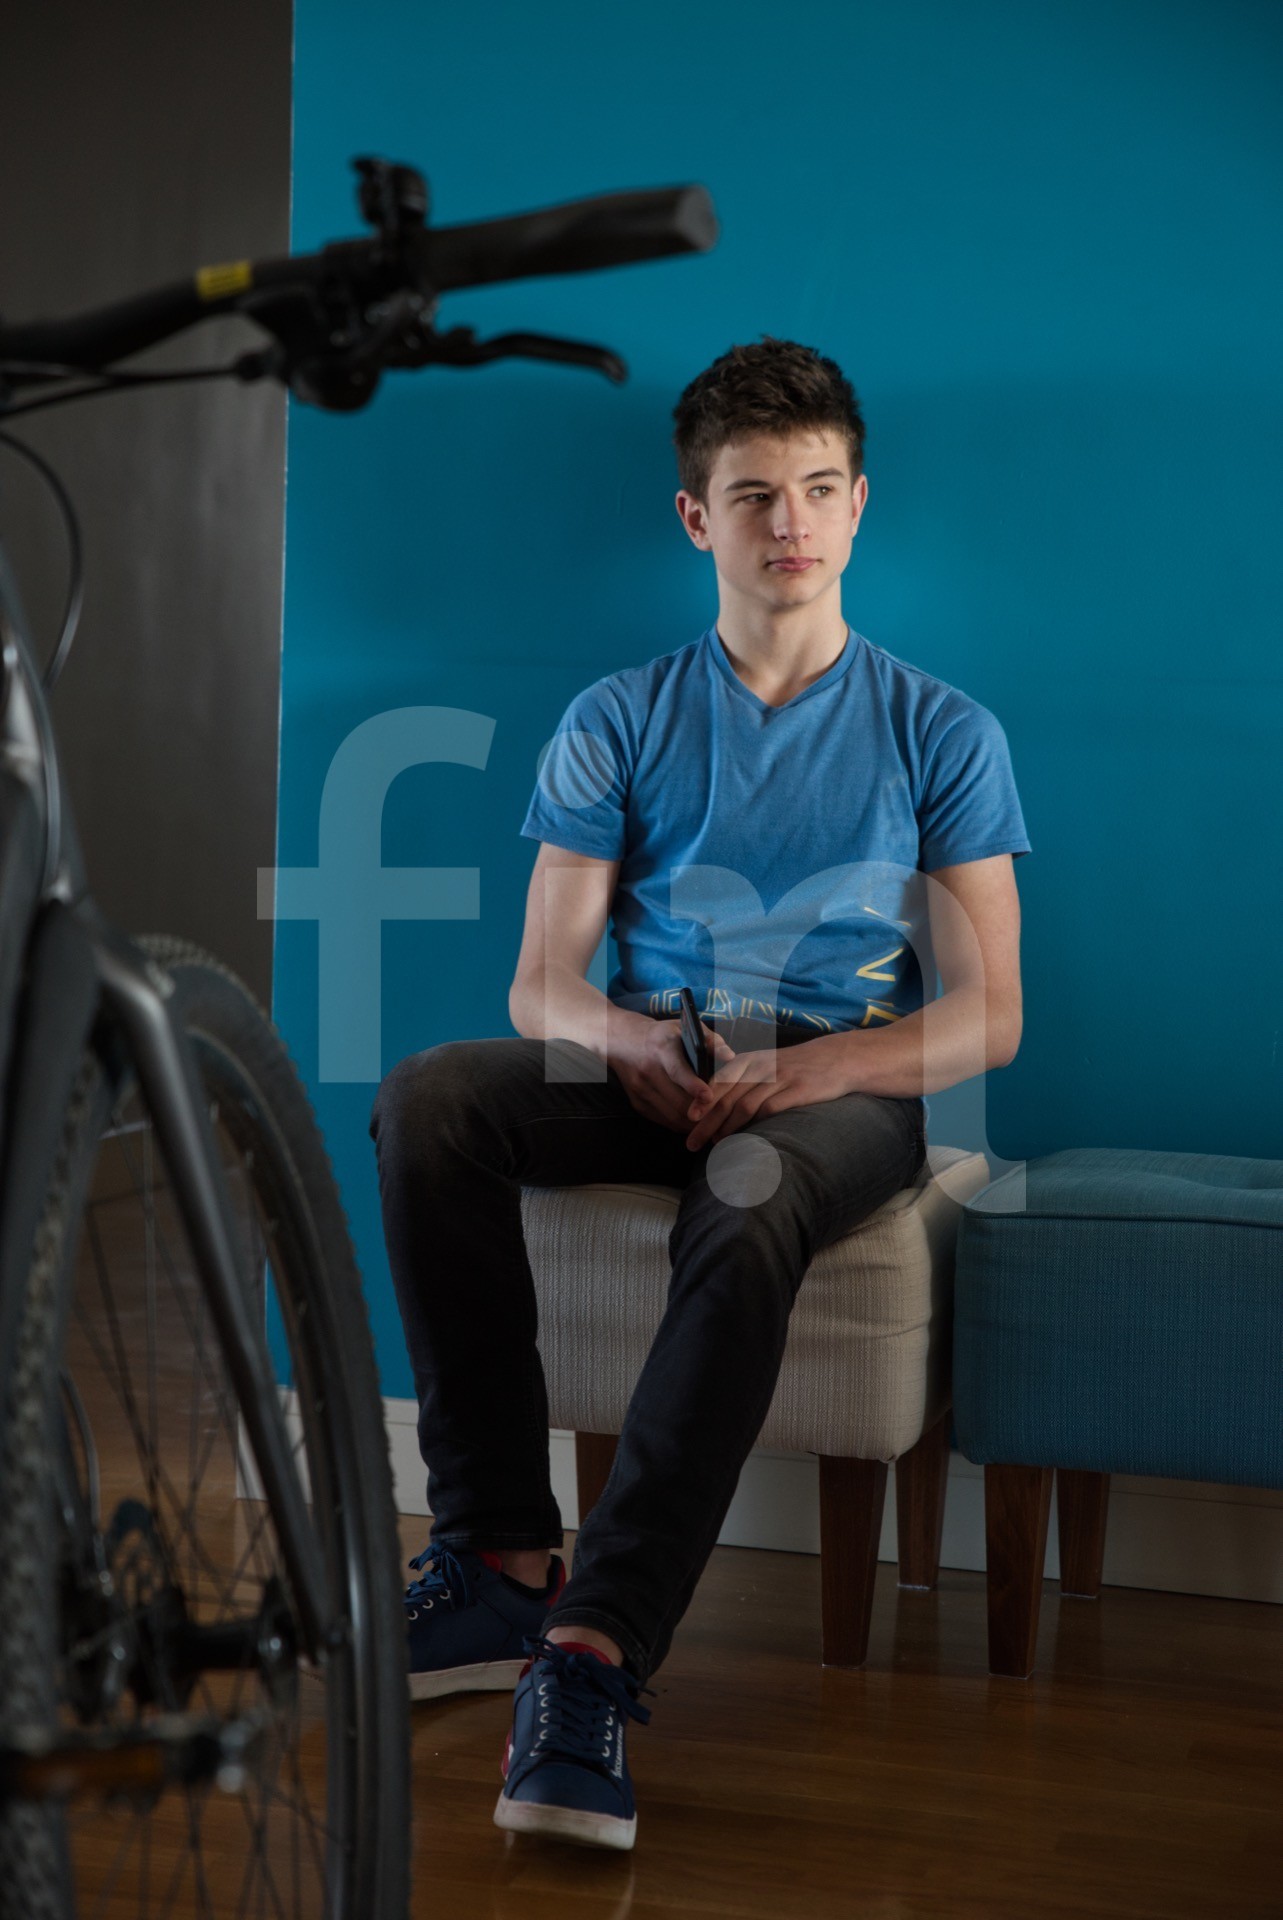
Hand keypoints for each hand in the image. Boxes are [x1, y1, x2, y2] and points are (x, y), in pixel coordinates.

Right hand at [609, 1013, 737, 1133]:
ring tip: (712, 1122)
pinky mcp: (637, 1103)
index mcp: (661, 1049)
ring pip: (671, 1115)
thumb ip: (709, 1040)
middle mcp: (648, 1070)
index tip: (709, 1096)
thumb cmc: (661, 1035)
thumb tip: (730, 1056)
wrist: (620, 1041)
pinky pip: (663, 1120)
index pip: (677, 1070)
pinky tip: (694, 1121)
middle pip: (677, 1100)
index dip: (693, 1085)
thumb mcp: (684, 1027)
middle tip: (721, 1116)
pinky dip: (681, 1124)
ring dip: (693, 1122)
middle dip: (701, 1111)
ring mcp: (640, 1089)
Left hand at [683, 1037, 848, 1150]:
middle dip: (706, 1121)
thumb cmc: (794, 1068)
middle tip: (691, 1142)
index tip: (688, 1119)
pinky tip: (745, 1140)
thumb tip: (715, 1109)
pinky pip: (769, 1110)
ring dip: (726, 1128)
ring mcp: (779, 1079)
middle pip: (726, 1097)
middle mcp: (760, 1068)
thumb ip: (742, 1081)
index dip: (701, 1101)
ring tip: (714, 1145)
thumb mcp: (766, 1066)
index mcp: (749, 1060)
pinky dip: (754, 1127)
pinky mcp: (797, 1090)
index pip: (718, 1081)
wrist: (835, 1059)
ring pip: (744, 1106)